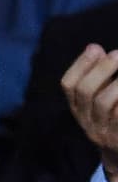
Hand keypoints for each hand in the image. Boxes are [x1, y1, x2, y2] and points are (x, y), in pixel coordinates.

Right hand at [61, 44, 117, 181]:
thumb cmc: (116, 125)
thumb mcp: (102, 104)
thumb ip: (98, 79)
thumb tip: (95, 49)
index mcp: (80, 112)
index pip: (69, 86)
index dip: (80, 65)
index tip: (97, 48)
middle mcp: (88, 123)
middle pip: (85, 93)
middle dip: (101, 69)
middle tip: (117, 54)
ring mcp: (105, 133)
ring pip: (104, 103)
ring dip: (117, 83)